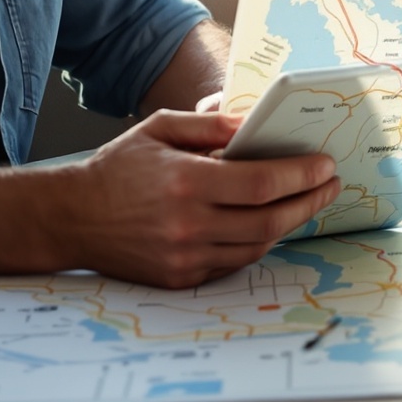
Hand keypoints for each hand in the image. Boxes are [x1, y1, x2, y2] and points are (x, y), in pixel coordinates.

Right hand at [48, 108, 339, 287]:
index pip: (263, 183)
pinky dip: (257, 243)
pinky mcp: (180, 277)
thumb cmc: (117, 169)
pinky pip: (234, 262)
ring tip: (306, 203)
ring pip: (257, 246)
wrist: (71, 218)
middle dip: (308, 202)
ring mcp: (185, 256)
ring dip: (288, 224)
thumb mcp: (160, 130)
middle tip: (330, 186)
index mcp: (187, 182)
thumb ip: (209, 126)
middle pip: (270, 220)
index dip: (301, 175)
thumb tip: (252, 124)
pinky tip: (269, 224)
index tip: (324, 165)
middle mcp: (189, 224)